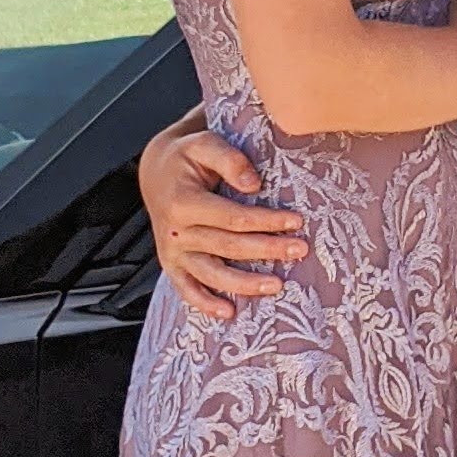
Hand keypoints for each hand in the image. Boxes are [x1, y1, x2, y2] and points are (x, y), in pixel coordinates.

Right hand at [141, 122, 306, 323]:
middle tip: (300, 250)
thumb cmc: (186, 156)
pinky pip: (187, 289)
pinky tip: (229, 313)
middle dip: (268, 250)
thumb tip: (254, 185)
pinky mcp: (172, 264)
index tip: (296, 221)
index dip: (266, 221)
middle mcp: (176, 231)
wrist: (155, 172)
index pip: (233, 218)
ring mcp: (173, 252)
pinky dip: (205, 304)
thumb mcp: (203, 143)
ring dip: (245, 284)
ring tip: (277, 285)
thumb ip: (229, 159)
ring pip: (212, 274)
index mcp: (183, 202)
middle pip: (229, 247)